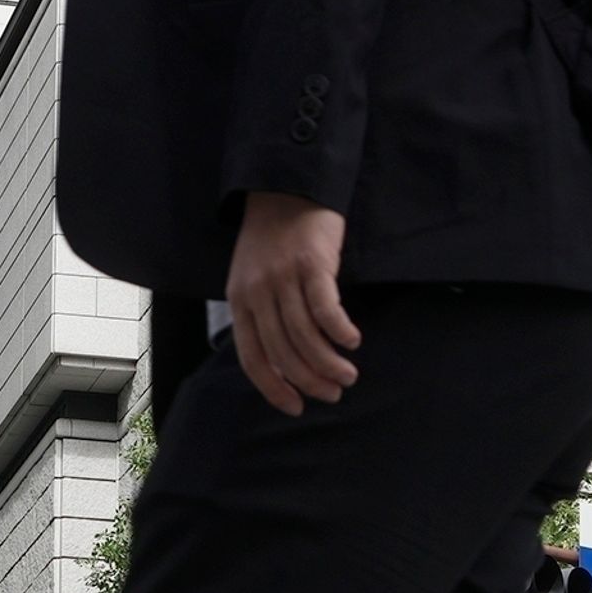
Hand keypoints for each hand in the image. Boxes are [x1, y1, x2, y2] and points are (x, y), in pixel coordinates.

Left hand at [222, 191, 357, 413]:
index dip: (273, 387)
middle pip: (282, 352)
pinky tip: (352, 342)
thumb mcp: (252, 275)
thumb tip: (285, 359)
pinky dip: (339, 331)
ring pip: (305, 336)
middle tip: (332, 394)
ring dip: (328, 363)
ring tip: (348, 375)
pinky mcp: (311, 264)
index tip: (295, 407)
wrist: (287, 185)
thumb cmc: (273, 236)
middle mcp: (257, 292)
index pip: (252, 357)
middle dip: (308, 380)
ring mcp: (283, 278)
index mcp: (239, 299)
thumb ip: (263, 312)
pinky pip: (325, 309)